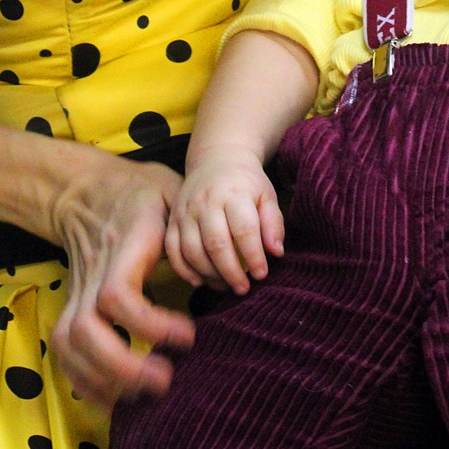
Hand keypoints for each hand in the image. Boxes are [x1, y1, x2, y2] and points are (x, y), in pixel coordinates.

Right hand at [49, 153, 195, 409]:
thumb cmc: (139, 194)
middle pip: (85, 330)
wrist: (85, 191)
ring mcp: (76, 292)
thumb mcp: (171, 192)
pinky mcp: (70, 305)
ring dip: (102, 378)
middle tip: (165, 379)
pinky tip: (114, 397)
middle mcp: (92, 274)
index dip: (149, 323)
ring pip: (69, 344)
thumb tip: (220, 267)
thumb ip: (194, 226)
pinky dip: (84, 380)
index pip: (117, 294)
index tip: (188, 335)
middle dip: (122, 364)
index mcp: (123, 247)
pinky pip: (65, 351)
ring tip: (143, 393)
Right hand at [165, 145, 284, 294]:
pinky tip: (200, 281)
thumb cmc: (246, 182)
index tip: (261, 274)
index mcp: (233, 193)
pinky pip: (172, 250)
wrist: (217, 158)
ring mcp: (186, 210)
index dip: (254, 256)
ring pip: (192, 250)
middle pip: (215, 243)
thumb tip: (276, 252)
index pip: (244, 229)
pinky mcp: (173, 219)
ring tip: (225, 286)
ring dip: (209, 275)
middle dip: (230, 272)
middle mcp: (206, 201)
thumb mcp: (266, 195)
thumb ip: (273, 223)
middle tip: (243, 289)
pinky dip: (183, 270)